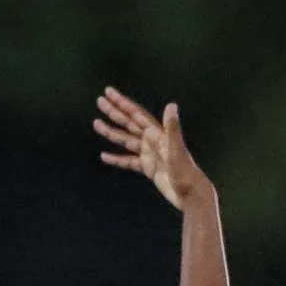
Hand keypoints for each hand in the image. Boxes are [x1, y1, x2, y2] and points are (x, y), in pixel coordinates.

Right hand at [94, 87, 211, 211]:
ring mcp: (150, 154)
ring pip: (126, 140)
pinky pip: (128, 161)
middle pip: (129, 123)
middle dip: (114, 112)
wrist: (189, 193)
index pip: (136, 114)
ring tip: (96, 124)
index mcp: (157, 133)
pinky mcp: (148, 168)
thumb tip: (171, 105)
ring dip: (111, 132)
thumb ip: (171, 128)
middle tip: (99, 101)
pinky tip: (104, 156)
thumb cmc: (185, 171)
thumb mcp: (176, 149)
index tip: (108, 92)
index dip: (122, 103)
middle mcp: (152, 140)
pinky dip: (117, 158)